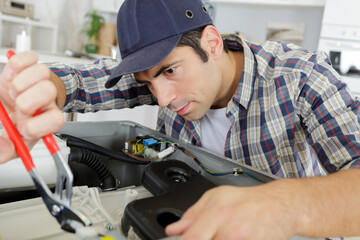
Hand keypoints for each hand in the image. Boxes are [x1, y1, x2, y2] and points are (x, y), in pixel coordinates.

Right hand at [0, 51, 64, 162]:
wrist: (6, 104)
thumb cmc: (8, 124)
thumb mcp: (6, 142)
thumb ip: (2, 150)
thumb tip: (4, 149)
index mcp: (42, 123)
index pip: (56, 120)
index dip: (37, 124)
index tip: (22, 127)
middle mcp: (45, 103)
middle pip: (48, 91)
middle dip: (25, 99)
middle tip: (16, 105)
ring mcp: (40, 83)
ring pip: (42, 72)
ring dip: (20, 82)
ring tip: (13, 91)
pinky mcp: (30, 67)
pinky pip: (29, 58)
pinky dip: (16, 65)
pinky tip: (11, 76)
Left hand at [165, 185, 295, 239]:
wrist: (279, 206)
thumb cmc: (247, 200)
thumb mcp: (216, 197)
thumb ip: (192, 214)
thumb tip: (174, 229)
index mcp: (217, 214)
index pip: (191, 238)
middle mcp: (229, 231)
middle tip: (209, 234)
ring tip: (223, 234)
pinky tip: (234, 236)